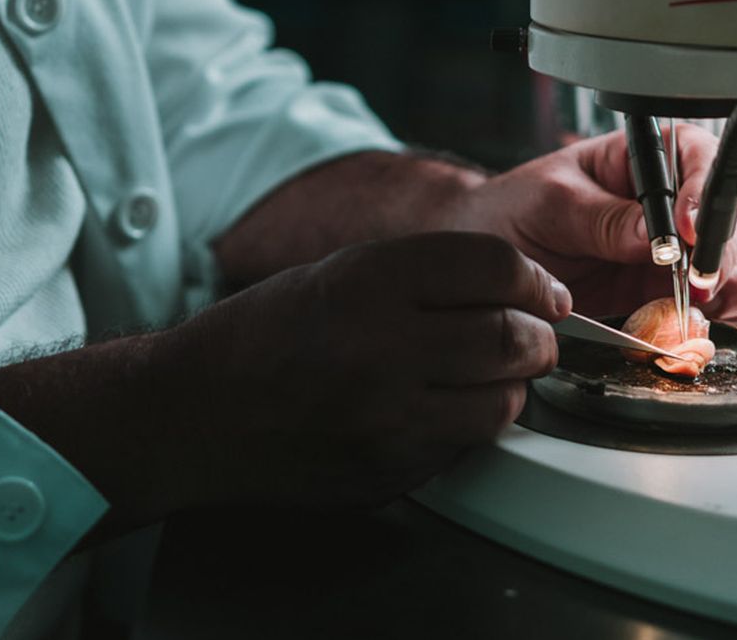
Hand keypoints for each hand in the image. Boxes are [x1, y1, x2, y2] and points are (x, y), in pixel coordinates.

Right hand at [159, 232, 565, 509]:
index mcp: (367, 281)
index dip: (533, 280)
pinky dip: (468, 427)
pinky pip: (461, 447)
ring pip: (501, 402)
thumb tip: (513, 288)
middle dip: (539, 337)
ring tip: (493, 376)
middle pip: (510, 336)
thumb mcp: (335, 273)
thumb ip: (422, 277)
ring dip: (512, 388)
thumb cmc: (260, 337)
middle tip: (536, 337)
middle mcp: (380, 345)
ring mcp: (384, 416)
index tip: (544, 292)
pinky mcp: (385, 469)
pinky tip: (442, 410)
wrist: (191, 414)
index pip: (492, 267)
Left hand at [445, 126, 736, 324]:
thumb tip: (656, 236)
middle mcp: (674, 209)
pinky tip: (695, 339)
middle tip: (699, 285)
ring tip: (702, 313)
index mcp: (644, 162)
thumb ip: (601, 218)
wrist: (486, 271)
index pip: (699, 158)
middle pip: (735, 219)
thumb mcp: (547, 204)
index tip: (688, 229)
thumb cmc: (510, 216)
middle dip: (728, 255)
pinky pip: (725, 318)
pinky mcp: (675, 306)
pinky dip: (725, 331)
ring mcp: (681, 260)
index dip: (704, 192)